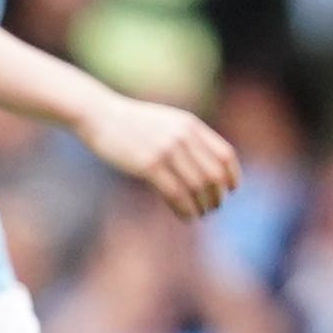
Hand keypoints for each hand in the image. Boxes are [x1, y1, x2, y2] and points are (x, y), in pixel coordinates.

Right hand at [74, 88, 241, 216]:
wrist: (99, 115)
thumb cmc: (131, 123)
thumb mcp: (165, 122)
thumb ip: (186, 137)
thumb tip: (204, 165)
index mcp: (190, 125)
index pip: (225, 154)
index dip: (232, 176)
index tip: (230, 190)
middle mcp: (182, 136)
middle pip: (214, 174)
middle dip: (217, 195)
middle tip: (213, 207)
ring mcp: (166, 150)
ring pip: (196, 186)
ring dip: (202, 205)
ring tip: (199, 214)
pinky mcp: (148, 164)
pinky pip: (175, 193)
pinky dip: (184, 209)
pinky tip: (185, 216)